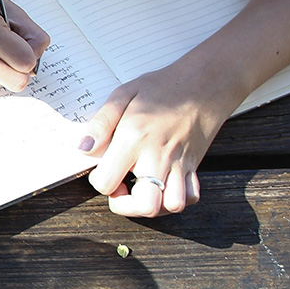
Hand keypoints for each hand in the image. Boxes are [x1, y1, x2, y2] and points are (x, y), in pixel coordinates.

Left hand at [79, 58, 235, 216]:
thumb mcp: (123, 93)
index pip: (107, 182)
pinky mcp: (193, 166)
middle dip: (126, 206)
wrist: (205, 82)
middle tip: (121, 188)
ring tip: (141, 189)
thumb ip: (101, 122)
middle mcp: (158, 156)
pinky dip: (176, 200)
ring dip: (152, 206)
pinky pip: (190, 197)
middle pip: (145, 205)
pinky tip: (163, 186)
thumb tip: (84, 148)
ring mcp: (179, 164)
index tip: (102, 170)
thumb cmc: (163, 87)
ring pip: (171, 206)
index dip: (99, 182)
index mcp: (134, 139)